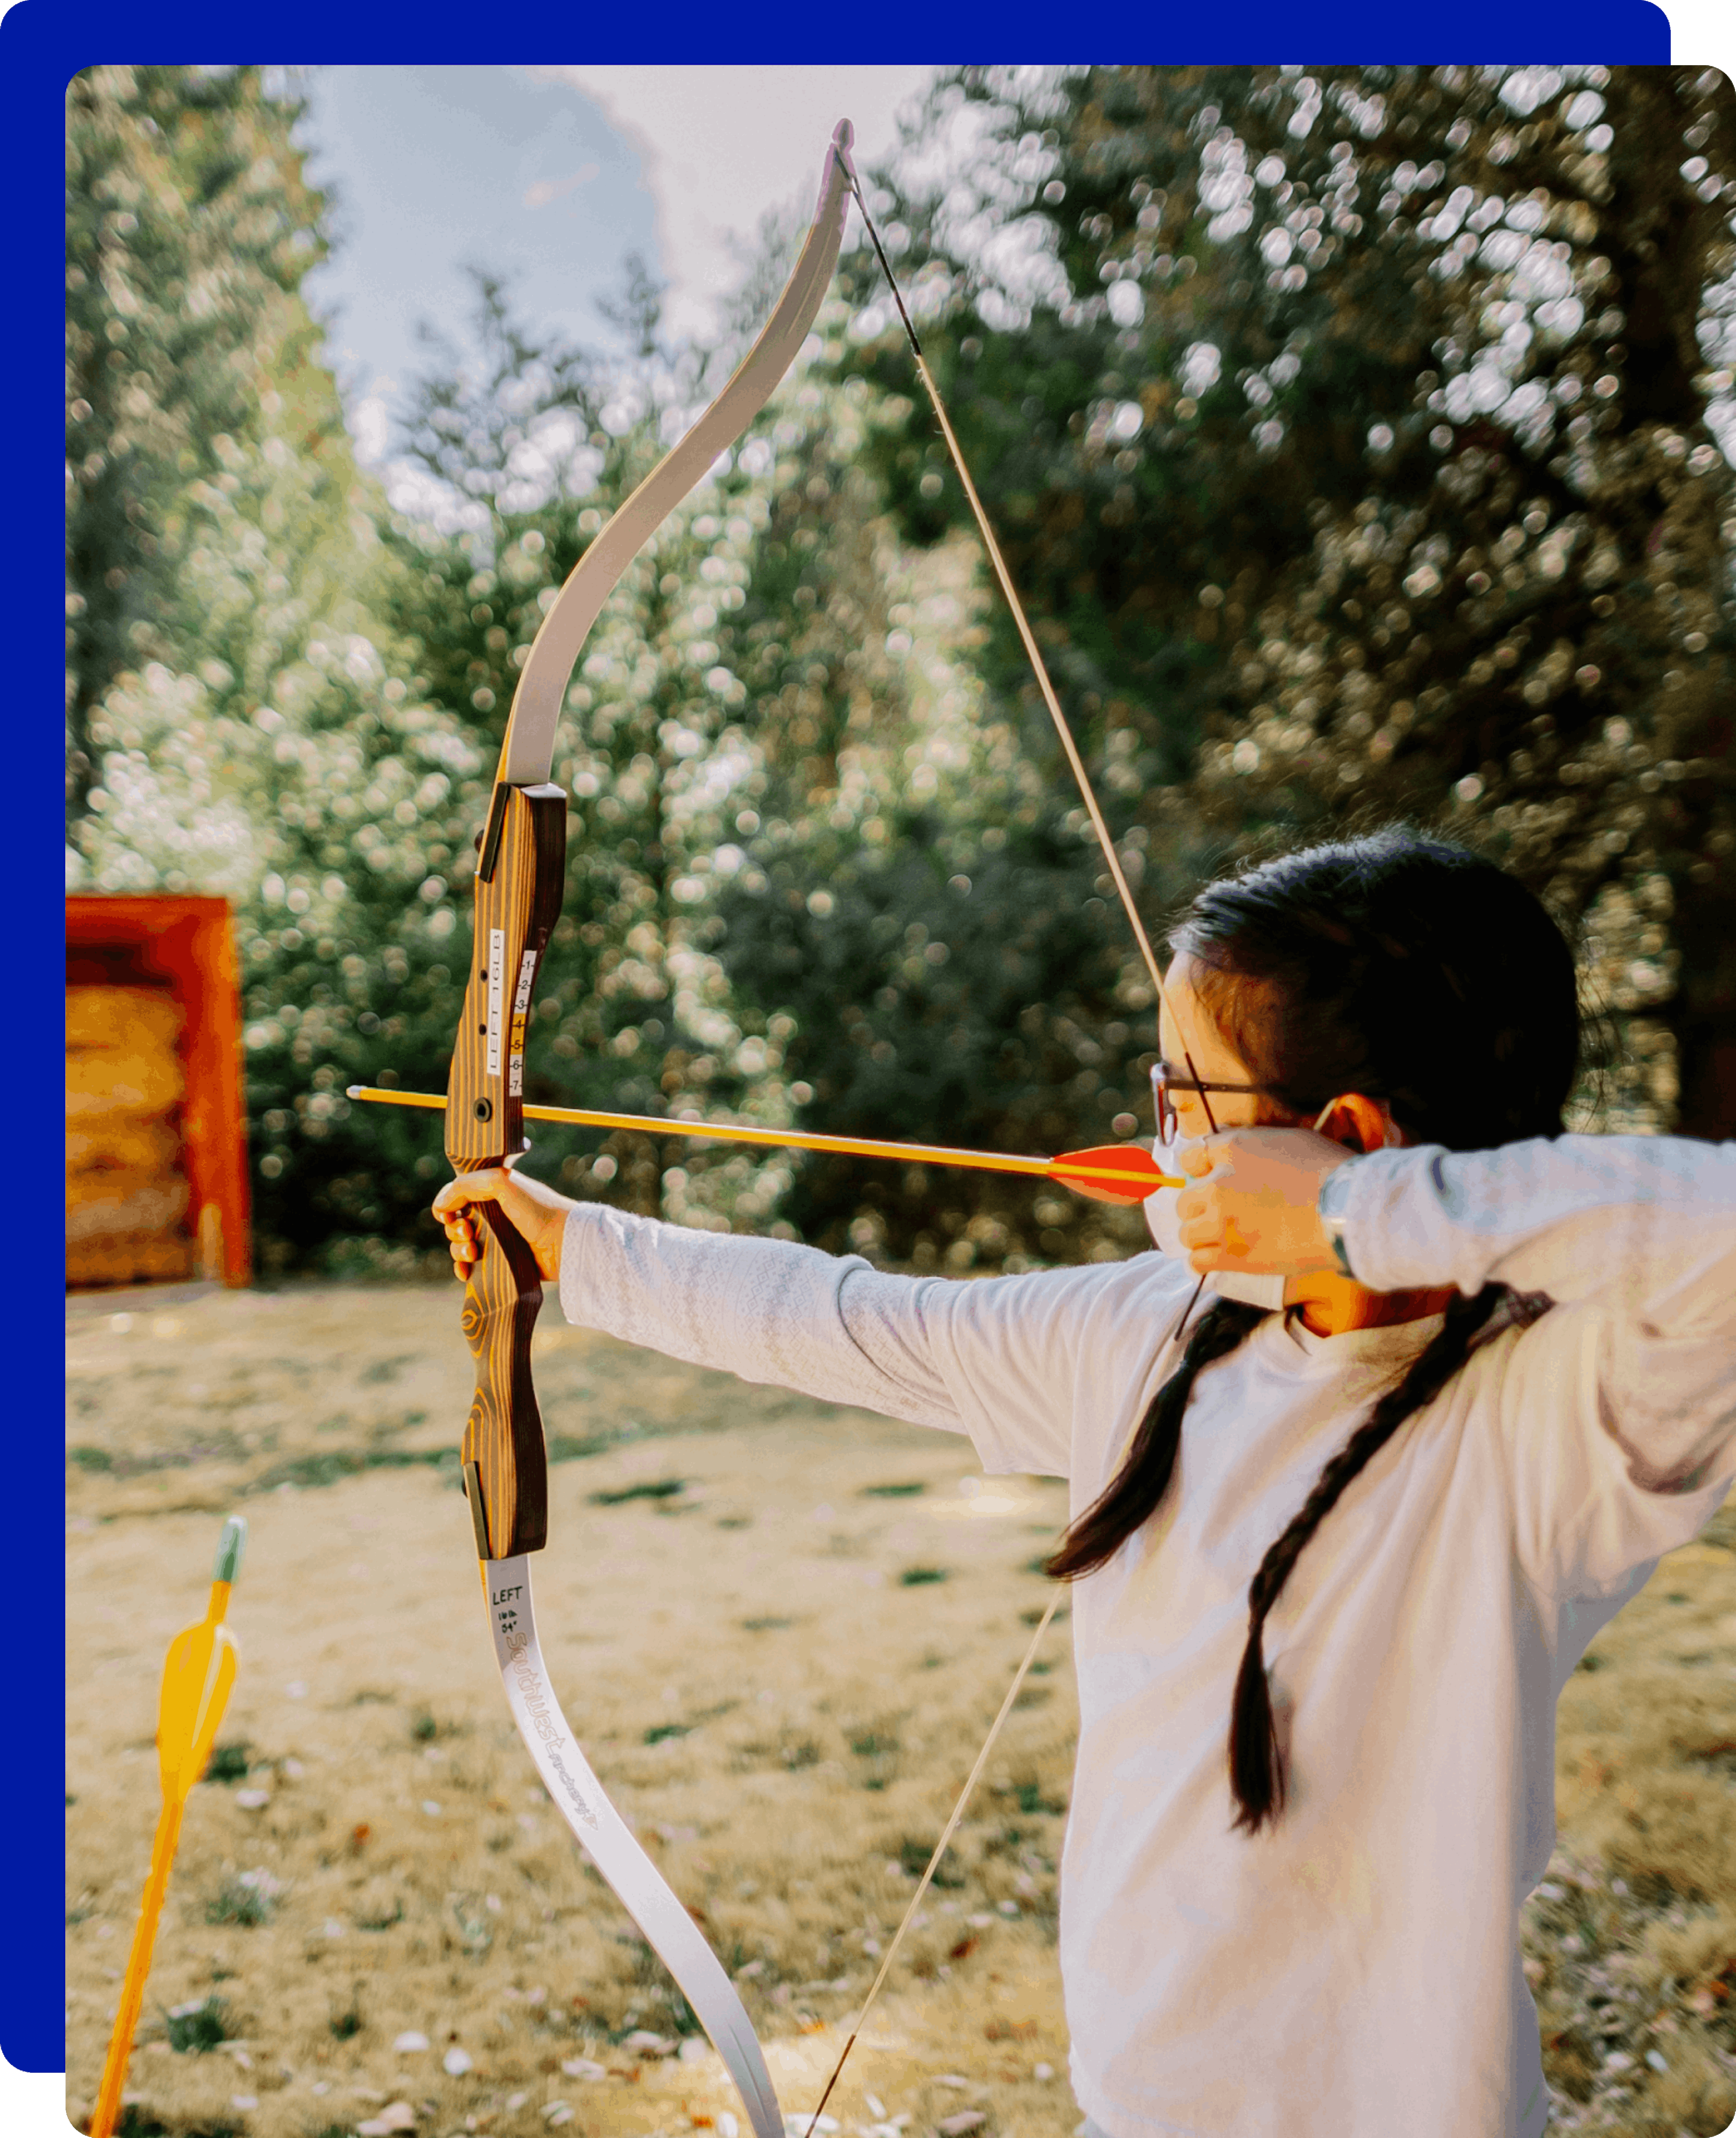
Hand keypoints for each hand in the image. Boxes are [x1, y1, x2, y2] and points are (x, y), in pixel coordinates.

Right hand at [432, 1158, 574, 1284]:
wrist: (565, 1244)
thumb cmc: (538, 1210)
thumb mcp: (502, 1183)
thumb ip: (467, 1185)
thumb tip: (440, 1205)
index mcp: (494, 1192)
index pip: (458, 1195)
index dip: (448, 1204)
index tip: (449, 1214)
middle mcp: (494, 1214)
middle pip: (457, 1222)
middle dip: (454, 1229)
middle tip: (468, 1233)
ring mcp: (497, 1239)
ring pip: (462, 1245)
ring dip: (457, 1249)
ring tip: (471, 1252)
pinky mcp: (501, 1262)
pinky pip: (472, 1267)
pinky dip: (462, 1269)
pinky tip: (464, 1272)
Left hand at [1173, 1128, 1356, 1277]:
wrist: (1346, 1210)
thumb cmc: (1329, 1171)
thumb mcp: (1288, 1140)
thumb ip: (1253, 1148)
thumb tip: (1238, 1157)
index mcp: (1232, 1149)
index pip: (1191, 1157)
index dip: (1199, 1169)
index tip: (1208, 1178)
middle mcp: (1217, 1184)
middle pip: (1185, 1201)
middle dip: (1201, 1207)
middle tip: (1224, 1213)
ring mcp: (1221, 1222)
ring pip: (1187, 1233)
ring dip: (1202, 1235)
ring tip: (1226, 1238)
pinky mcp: (1232, 1256)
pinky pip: (1197, 1262)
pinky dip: (1205, 1261)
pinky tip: (1222, 1258)